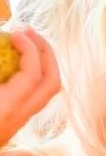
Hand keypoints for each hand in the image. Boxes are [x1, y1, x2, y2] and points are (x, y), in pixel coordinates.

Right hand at [0, 28, 60, 147]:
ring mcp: (17, 123)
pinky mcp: (11, 124)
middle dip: (46, 53)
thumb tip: (0, 33)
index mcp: (6, 108)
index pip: (32, 73)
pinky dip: (30, 76)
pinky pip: (32, 97)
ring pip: (45, 92)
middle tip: (28, 32)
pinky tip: (11, 64)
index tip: (14, 32)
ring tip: (23, 44)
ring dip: (41, 64)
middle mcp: (18, 117)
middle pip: (52, 83)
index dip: (29, 48)